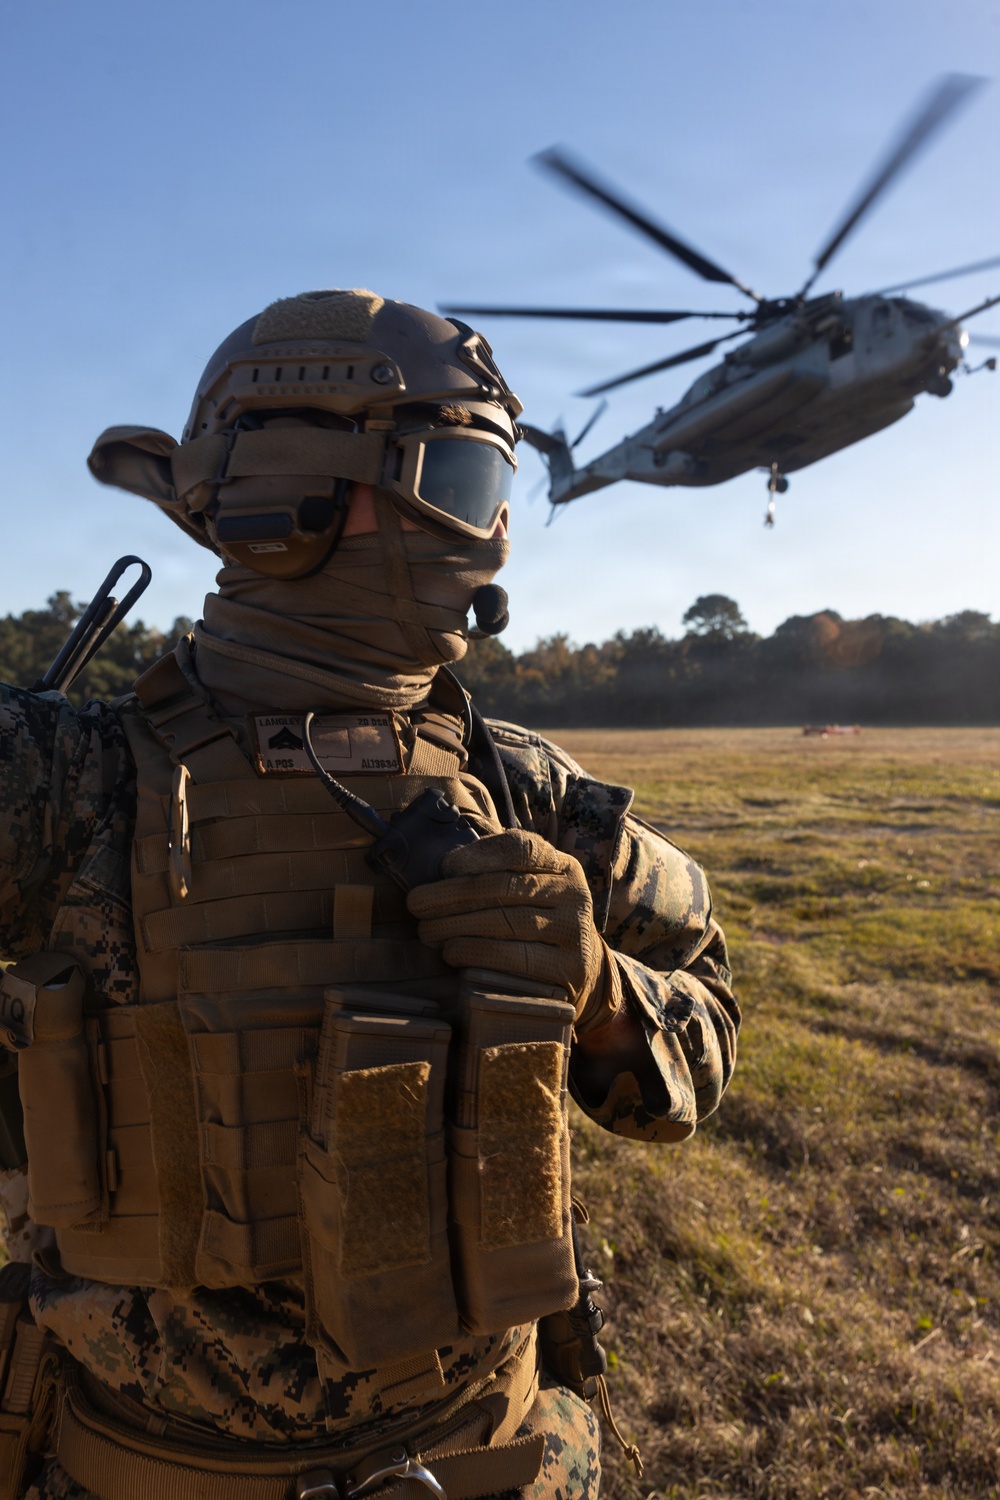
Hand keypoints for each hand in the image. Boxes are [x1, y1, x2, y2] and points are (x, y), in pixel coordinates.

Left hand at [406, 829, 613, 1026]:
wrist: (583, 974)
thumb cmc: (537, 924)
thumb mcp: (529, 890)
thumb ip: (496, 873)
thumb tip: (443, 868)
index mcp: (563, 866)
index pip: (521, 848)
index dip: (478, 854)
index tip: (443, 867)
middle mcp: (574, 895)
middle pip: (505, 887)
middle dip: (452, 894)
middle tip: (416, 904)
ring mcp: (574, 932)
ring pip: (506, 922)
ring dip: (455, 925)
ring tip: (425, 931)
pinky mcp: (567, 970)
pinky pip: (513, 958)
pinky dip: (475, 952)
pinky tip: (451, 952)